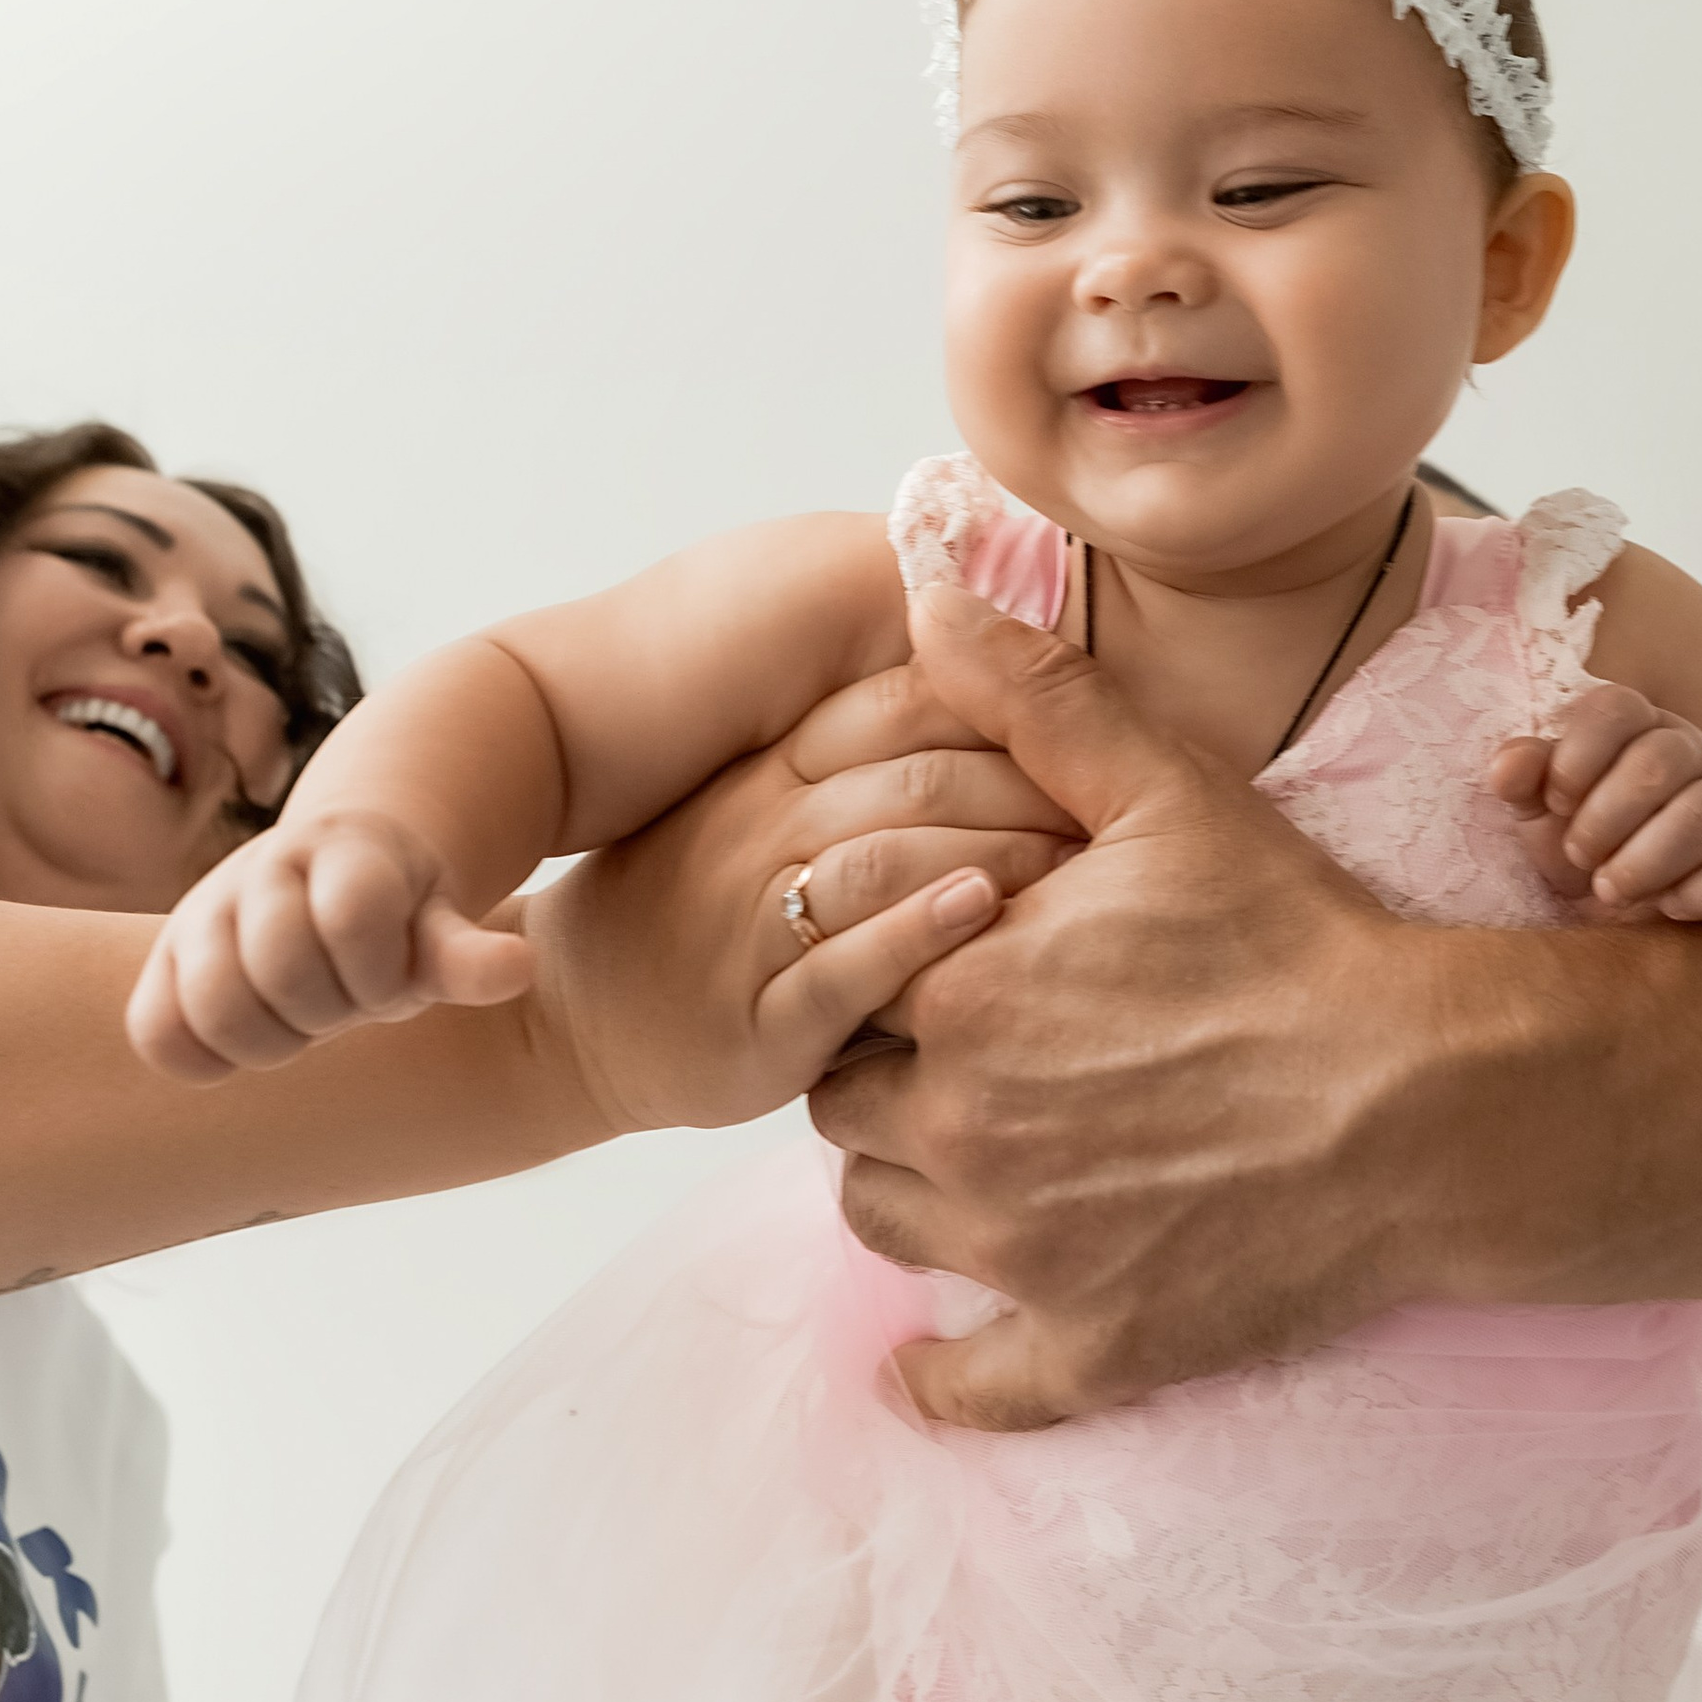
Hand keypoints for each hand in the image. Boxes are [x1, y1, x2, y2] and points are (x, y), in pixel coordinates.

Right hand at [126, 811, 533, 1081]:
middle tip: (343, 1006)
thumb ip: (466, 956)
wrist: (330, 875)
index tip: (390, 981)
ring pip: (213, 1005)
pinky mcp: (166, 958)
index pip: (352, 917)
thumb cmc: (400, 918)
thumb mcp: (441, 931)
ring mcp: (208, 909)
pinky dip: (200, 1056)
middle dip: (327, 1011)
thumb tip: (517, 969)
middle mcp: (265, 869)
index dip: (378, 974)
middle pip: (281, 969)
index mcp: (344, 853)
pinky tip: (247, 1042)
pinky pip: (155, 1034)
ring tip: (299, 1020)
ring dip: (268, 1038)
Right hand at [523, 654, 1083, 1139]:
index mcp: (774, 766)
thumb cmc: (699, 907)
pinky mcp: (757, 1019)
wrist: (576, 1021)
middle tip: (1125, 803)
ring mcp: (752, 920)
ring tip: (1085, 860)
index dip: (1006, 701)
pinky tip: (984, 915)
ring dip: (996, 848)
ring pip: (886, 857)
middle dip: (1030, 780)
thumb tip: (984, 679)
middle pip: (916, 774)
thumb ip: (852, 753)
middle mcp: (762, 827)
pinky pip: (841, 969)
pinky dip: (917, 936)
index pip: (903, 701)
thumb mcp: (759, 805)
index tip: (1097, 719)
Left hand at [812, 587, 1473, 1431]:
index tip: (957, 943)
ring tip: (983, 1142)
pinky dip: (942, 1380)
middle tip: (974, 1035)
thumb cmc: (1301, 940)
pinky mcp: (1091, 1347)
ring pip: (884, 1220)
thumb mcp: (1167, 793)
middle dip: (888, 1062)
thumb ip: (1032, 694)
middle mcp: (961, 1132)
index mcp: (960, 995)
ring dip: (910, 1183)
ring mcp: (1020, 1253)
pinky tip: (929, 1368)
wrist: (1436, 1103)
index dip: (890, 956)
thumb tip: (925, 588)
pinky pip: (971, 1388)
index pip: (844, 976)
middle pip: (846, 1098)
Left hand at [1489, 693, 1701, 921]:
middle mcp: (1690, 754)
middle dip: (1608, 816)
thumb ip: (1522, 781)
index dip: (1578, 755)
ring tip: (1610, 890)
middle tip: (1579, 856)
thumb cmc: (1579, 847)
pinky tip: (1668, 907)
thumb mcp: (1537, 814)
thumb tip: (1508, 766)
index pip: (1616, 707)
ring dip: (1650, 859)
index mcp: (1634, 728)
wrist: (1622, 913)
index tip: (1555, 802)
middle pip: (1663, 758)